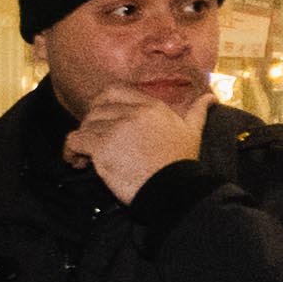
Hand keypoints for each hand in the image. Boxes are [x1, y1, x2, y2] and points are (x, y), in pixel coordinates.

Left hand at [66, 88, 197, 203]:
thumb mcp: (193, 133)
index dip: (102, 105)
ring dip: (81, 141)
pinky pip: (75, 141)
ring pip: (85, 125)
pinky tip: (77, 163)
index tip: (101, 121)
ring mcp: (116, 128)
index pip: (115, 92)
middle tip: (92, 142)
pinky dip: (71, 151)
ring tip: (83, 158)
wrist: (174, 189)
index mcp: (151, 106)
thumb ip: (198, 112)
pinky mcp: (102, 147)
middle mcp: (132, 112)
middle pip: (97, 108)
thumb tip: (211, 98)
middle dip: (90, 123)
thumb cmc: (182, 164)